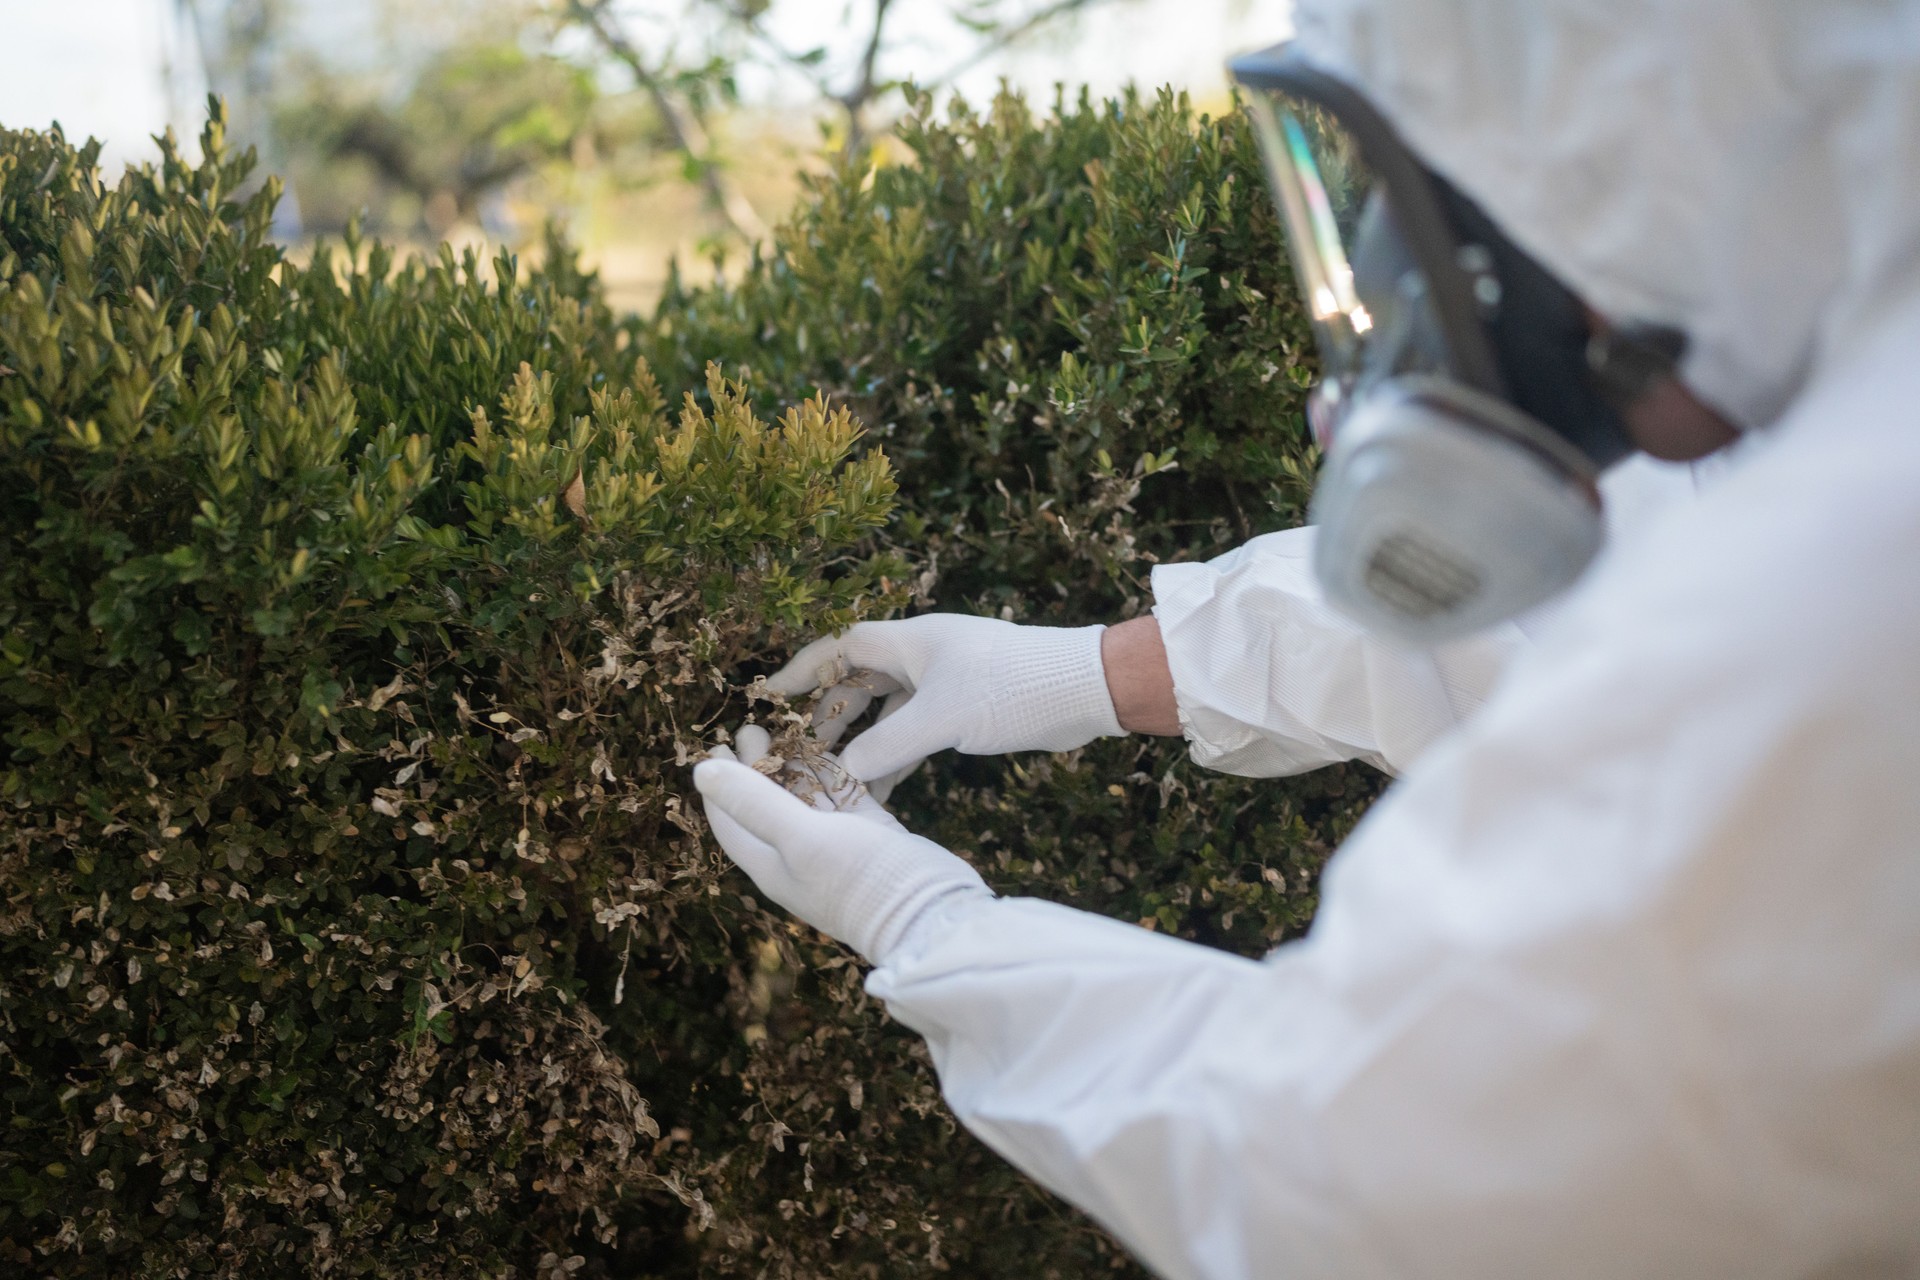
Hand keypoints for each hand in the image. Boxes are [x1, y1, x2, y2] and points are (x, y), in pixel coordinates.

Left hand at [696, 725, 991, 963]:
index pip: (731, 823)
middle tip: (752, 728)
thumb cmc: (860, 881)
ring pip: (807, 799)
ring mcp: (837, 845)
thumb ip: (754, 803)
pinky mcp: (871, 834)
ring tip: (788, 732)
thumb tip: (700, 773)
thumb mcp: (801, 838)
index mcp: (772, 865)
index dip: (719, 787)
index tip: (714, 748)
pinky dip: (836, 776)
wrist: (931, 915)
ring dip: (795, 768)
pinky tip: (832, 750)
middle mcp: (799, 856)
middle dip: (756, 768)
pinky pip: (845, 798)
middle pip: (767, 805)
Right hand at [766, 615, 1124, 785]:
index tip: (770, 694)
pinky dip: (896, 755)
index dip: (802, 668)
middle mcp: (924, 654)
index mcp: (912, 640)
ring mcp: (946, 681)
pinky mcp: (967, 707)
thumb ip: (886, 746)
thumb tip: (841, 774)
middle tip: (803, 755)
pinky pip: (915, 729)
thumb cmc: (1013, 689)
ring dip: (862, 742)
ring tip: (836, 780)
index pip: (840, 646)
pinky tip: (882, 789)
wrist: (1085, 690)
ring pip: (887, 709)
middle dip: (829, 717)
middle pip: (859, 680)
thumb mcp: (942, 719)